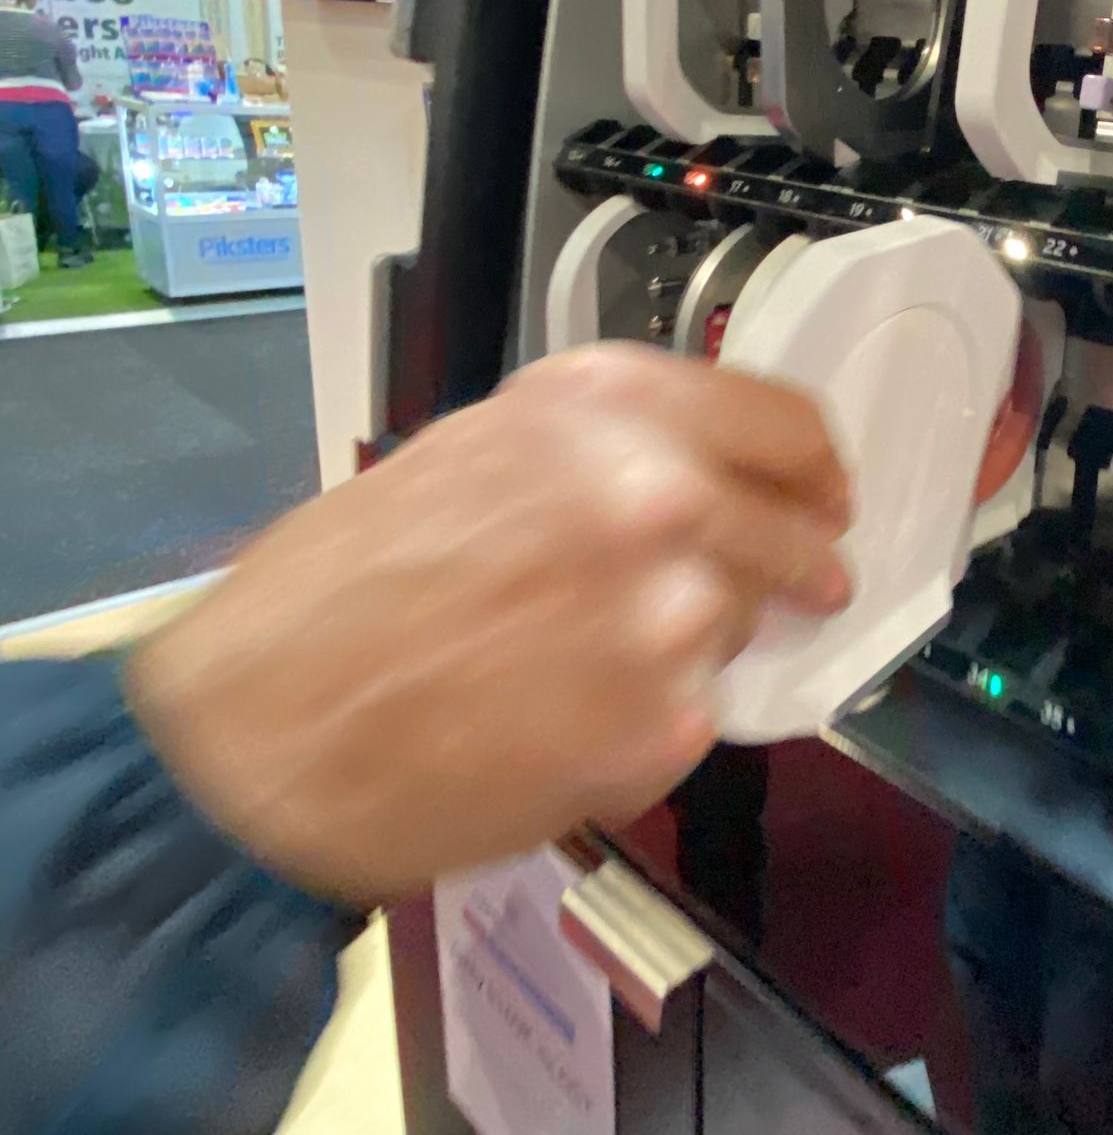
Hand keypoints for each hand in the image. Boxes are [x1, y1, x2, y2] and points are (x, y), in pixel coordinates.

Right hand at [126, 346, 850, 903]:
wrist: (267, 728)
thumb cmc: (334, 596)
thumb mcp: (472, 455)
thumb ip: (596, 455)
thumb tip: (691, 480)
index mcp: (607, 406)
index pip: (785, 422)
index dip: (813, 467)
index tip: (824, 491)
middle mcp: (658, 493)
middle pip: (795, 530)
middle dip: (799, 563)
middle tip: (800, 583)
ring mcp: (672, 614)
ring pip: (741, 625)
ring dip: (697, 644)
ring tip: (588, 662)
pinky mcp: (668, 723)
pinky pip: (694, 716)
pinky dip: (651, 722)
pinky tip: (562, 718)